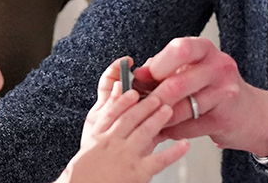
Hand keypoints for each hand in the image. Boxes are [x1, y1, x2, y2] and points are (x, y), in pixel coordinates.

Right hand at [55, 58, 189, 182]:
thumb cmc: (83, 178)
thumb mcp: (85, 152)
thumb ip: (96, 135)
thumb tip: (105, 124)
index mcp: (98, 138)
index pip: (113, 114)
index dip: (124, 101)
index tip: (133, 92)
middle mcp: (113, 143)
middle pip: (131, 118)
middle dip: (146, 106)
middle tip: (157, 97)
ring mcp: (127, 156)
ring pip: (145, 131)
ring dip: (158, 119)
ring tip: (168, 110)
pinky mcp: (138, 172)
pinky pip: (160, 159)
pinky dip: (174, 152)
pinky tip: (184, 144)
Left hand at [133, 37, 267, 155]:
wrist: (252, 113)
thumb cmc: (216, 88)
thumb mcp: (194, 69)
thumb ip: (166, 69)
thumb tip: (137, 75)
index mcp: (205, 50)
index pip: (180, 49)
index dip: (157, 65)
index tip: (143, 77)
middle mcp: (219, 67)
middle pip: (176, 83)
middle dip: (153, 98)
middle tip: (140, 105)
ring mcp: (224, 93)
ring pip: (179, 109)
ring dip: (160, 118)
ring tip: (150, 120)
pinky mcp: (223, 119)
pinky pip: (187, 128)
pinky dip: (172, 131)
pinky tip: (168, 130)